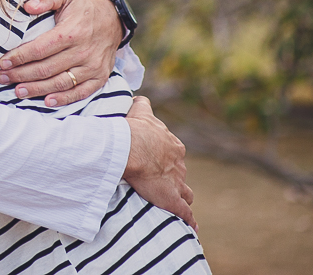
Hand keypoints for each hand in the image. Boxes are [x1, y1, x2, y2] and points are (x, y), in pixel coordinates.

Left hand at [0, 0, 121, 106]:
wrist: (112, 19)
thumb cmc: (81, 7)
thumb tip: (27, 6)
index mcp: (71, 32)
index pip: (40, 49)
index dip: (20, 57)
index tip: (2, 62)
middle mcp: (83, 51)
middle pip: (47, 68)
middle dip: (21, 75)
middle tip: (3, 78)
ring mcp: (93, 66)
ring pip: (61, 82)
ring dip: (37, 89)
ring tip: (18, 91)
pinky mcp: (100, 76)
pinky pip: (81, 92)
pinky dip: (64, 99)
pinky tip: (47, 102)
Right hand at [123, 96, 196, 229]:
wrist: (131, 147)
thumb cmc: (133, 130)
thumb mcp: (139, 112)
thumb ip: (142, 105)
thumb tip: (139, 97)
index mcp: (172, 145)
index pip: (173, 151)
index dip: (165, 156)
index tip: (157, 159)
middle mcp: (179, 163)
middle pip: (180, 171)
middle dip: (174, 175)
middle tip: (161, 180)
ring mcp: (177, 182)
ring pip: (185, 191)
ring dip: (182, 195)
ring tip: (176, 202)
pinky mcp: (172, 199)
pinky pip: (185, 212)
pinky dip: (188, 219)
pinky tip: (191, 225)